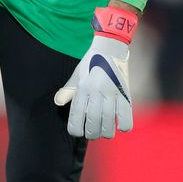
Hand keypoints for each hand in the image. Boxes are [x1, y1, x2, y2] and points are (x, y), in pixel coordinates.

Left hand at [54, 6, 137, 139]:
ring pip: (109, 124)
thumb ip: (68, 91)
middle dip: (91, 133)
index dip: (75, 129)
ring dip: (106, 132)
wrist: (110, 48)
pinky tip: (119, 124)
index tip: (77, 132)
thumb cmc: (90, 63)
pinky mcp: (126, 94)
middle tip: (91, 133)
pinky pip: (126, 118)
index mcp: (83, 87)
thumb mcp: (77, 75)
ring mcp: (112, 93)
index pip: (77, 116)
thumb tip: (57, 102)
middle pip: (93, 123)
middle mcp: (96, 91)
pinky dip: (123, 126)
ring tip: (104, 131)